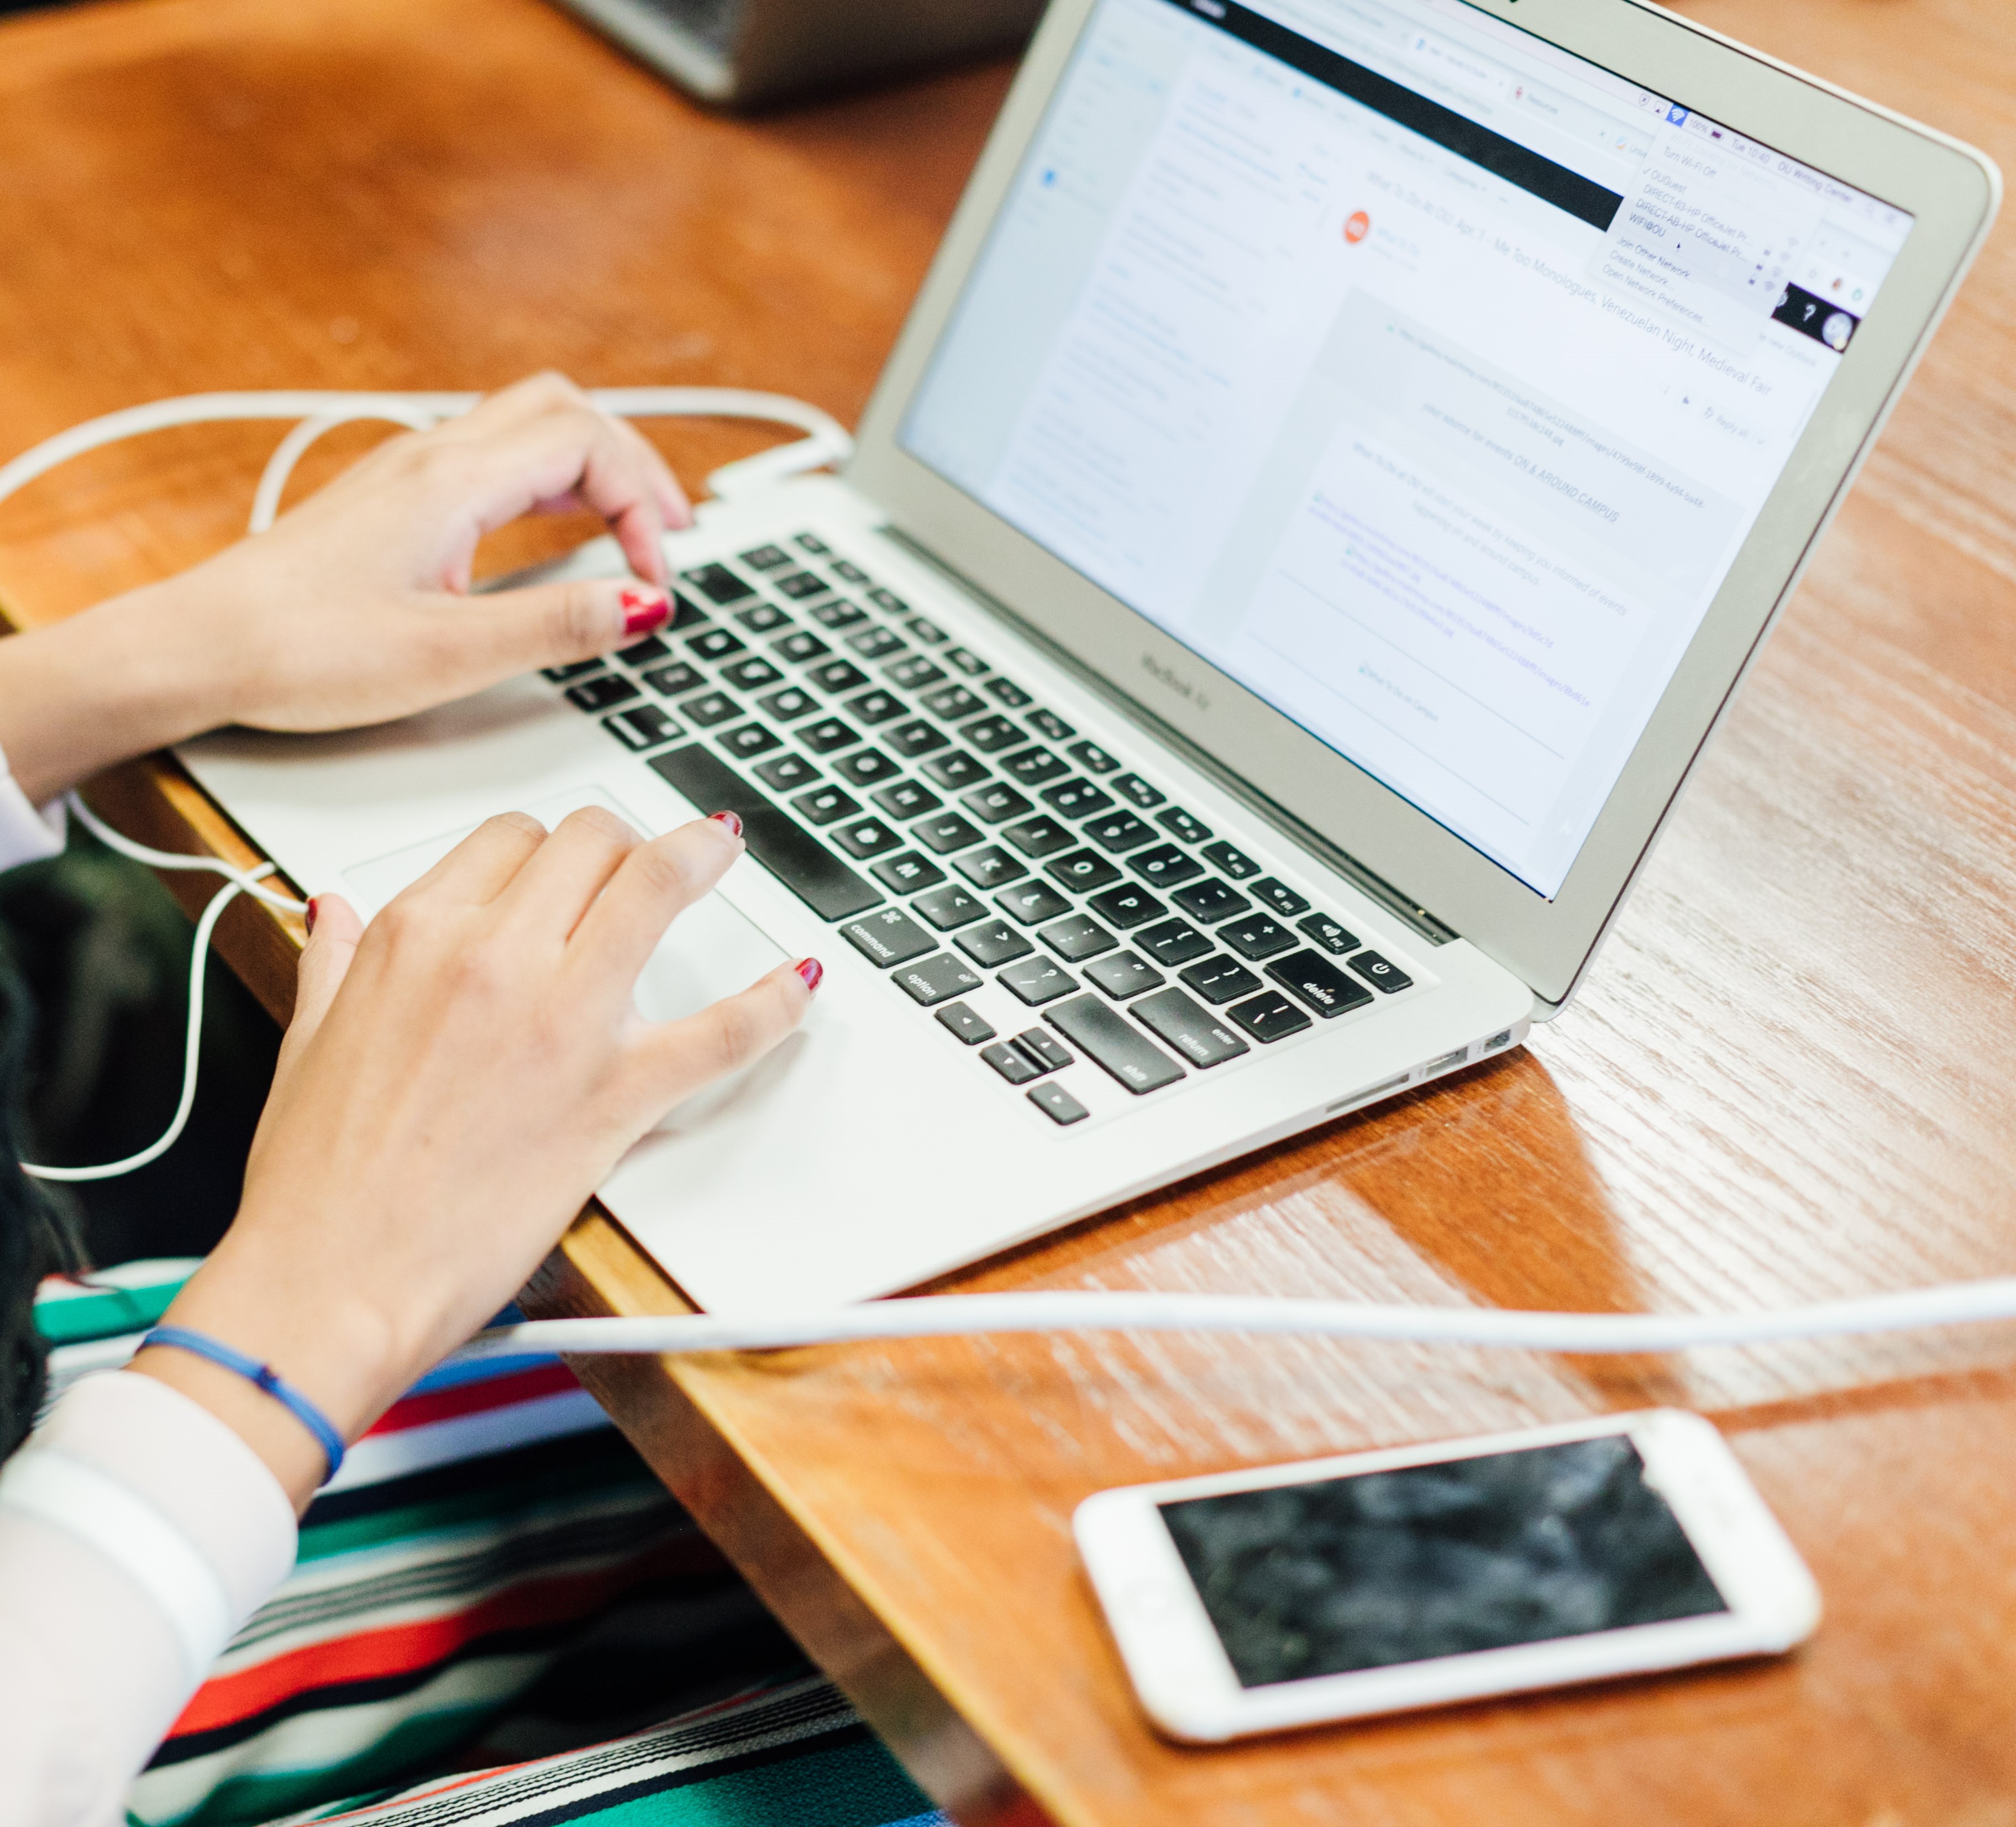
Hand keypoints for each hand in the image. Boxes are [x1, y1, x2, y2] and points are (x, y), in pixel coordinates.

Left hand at [0, 373, 689, 802]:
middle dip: (634, 463)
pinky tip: (557, 528)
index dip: (642, 502)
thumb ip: (556, 624)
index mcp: (452, 482)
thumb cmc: (302, 650)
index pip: (586, 443)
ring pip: (527, 425)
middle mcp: (431, 458)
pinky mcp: (393, 500)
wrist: (200, 648)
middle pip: (565, 410)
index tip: (654, 576)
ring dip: (593, 466)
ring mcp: (408, 473)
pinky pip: (492, 458)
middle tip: (671, 529)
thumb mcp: (450, 653)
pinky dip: (549, 481)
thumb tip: (641, 603)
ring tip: (632, 524)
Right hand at [132, 805, 818, 1508]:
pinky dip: (772, 1000)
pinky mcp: (615, 1093)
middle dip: (623, 843)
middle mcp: (492, 957)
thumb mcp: (305, 1042)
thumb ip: (331, 961)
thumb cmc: (317, 1183)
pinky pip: (724, 1028)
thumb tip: (333, 912)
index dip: (553, 847)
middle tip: (646, 864)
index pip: (511, 839)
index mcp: (414, 938)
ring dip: (699, 859)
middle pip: (591, 843)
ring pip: (655, 886)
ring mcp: (561, 1019)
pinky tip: (796, 980)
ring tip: (721, 853)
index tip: (573, 864)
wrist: (330, 1281)